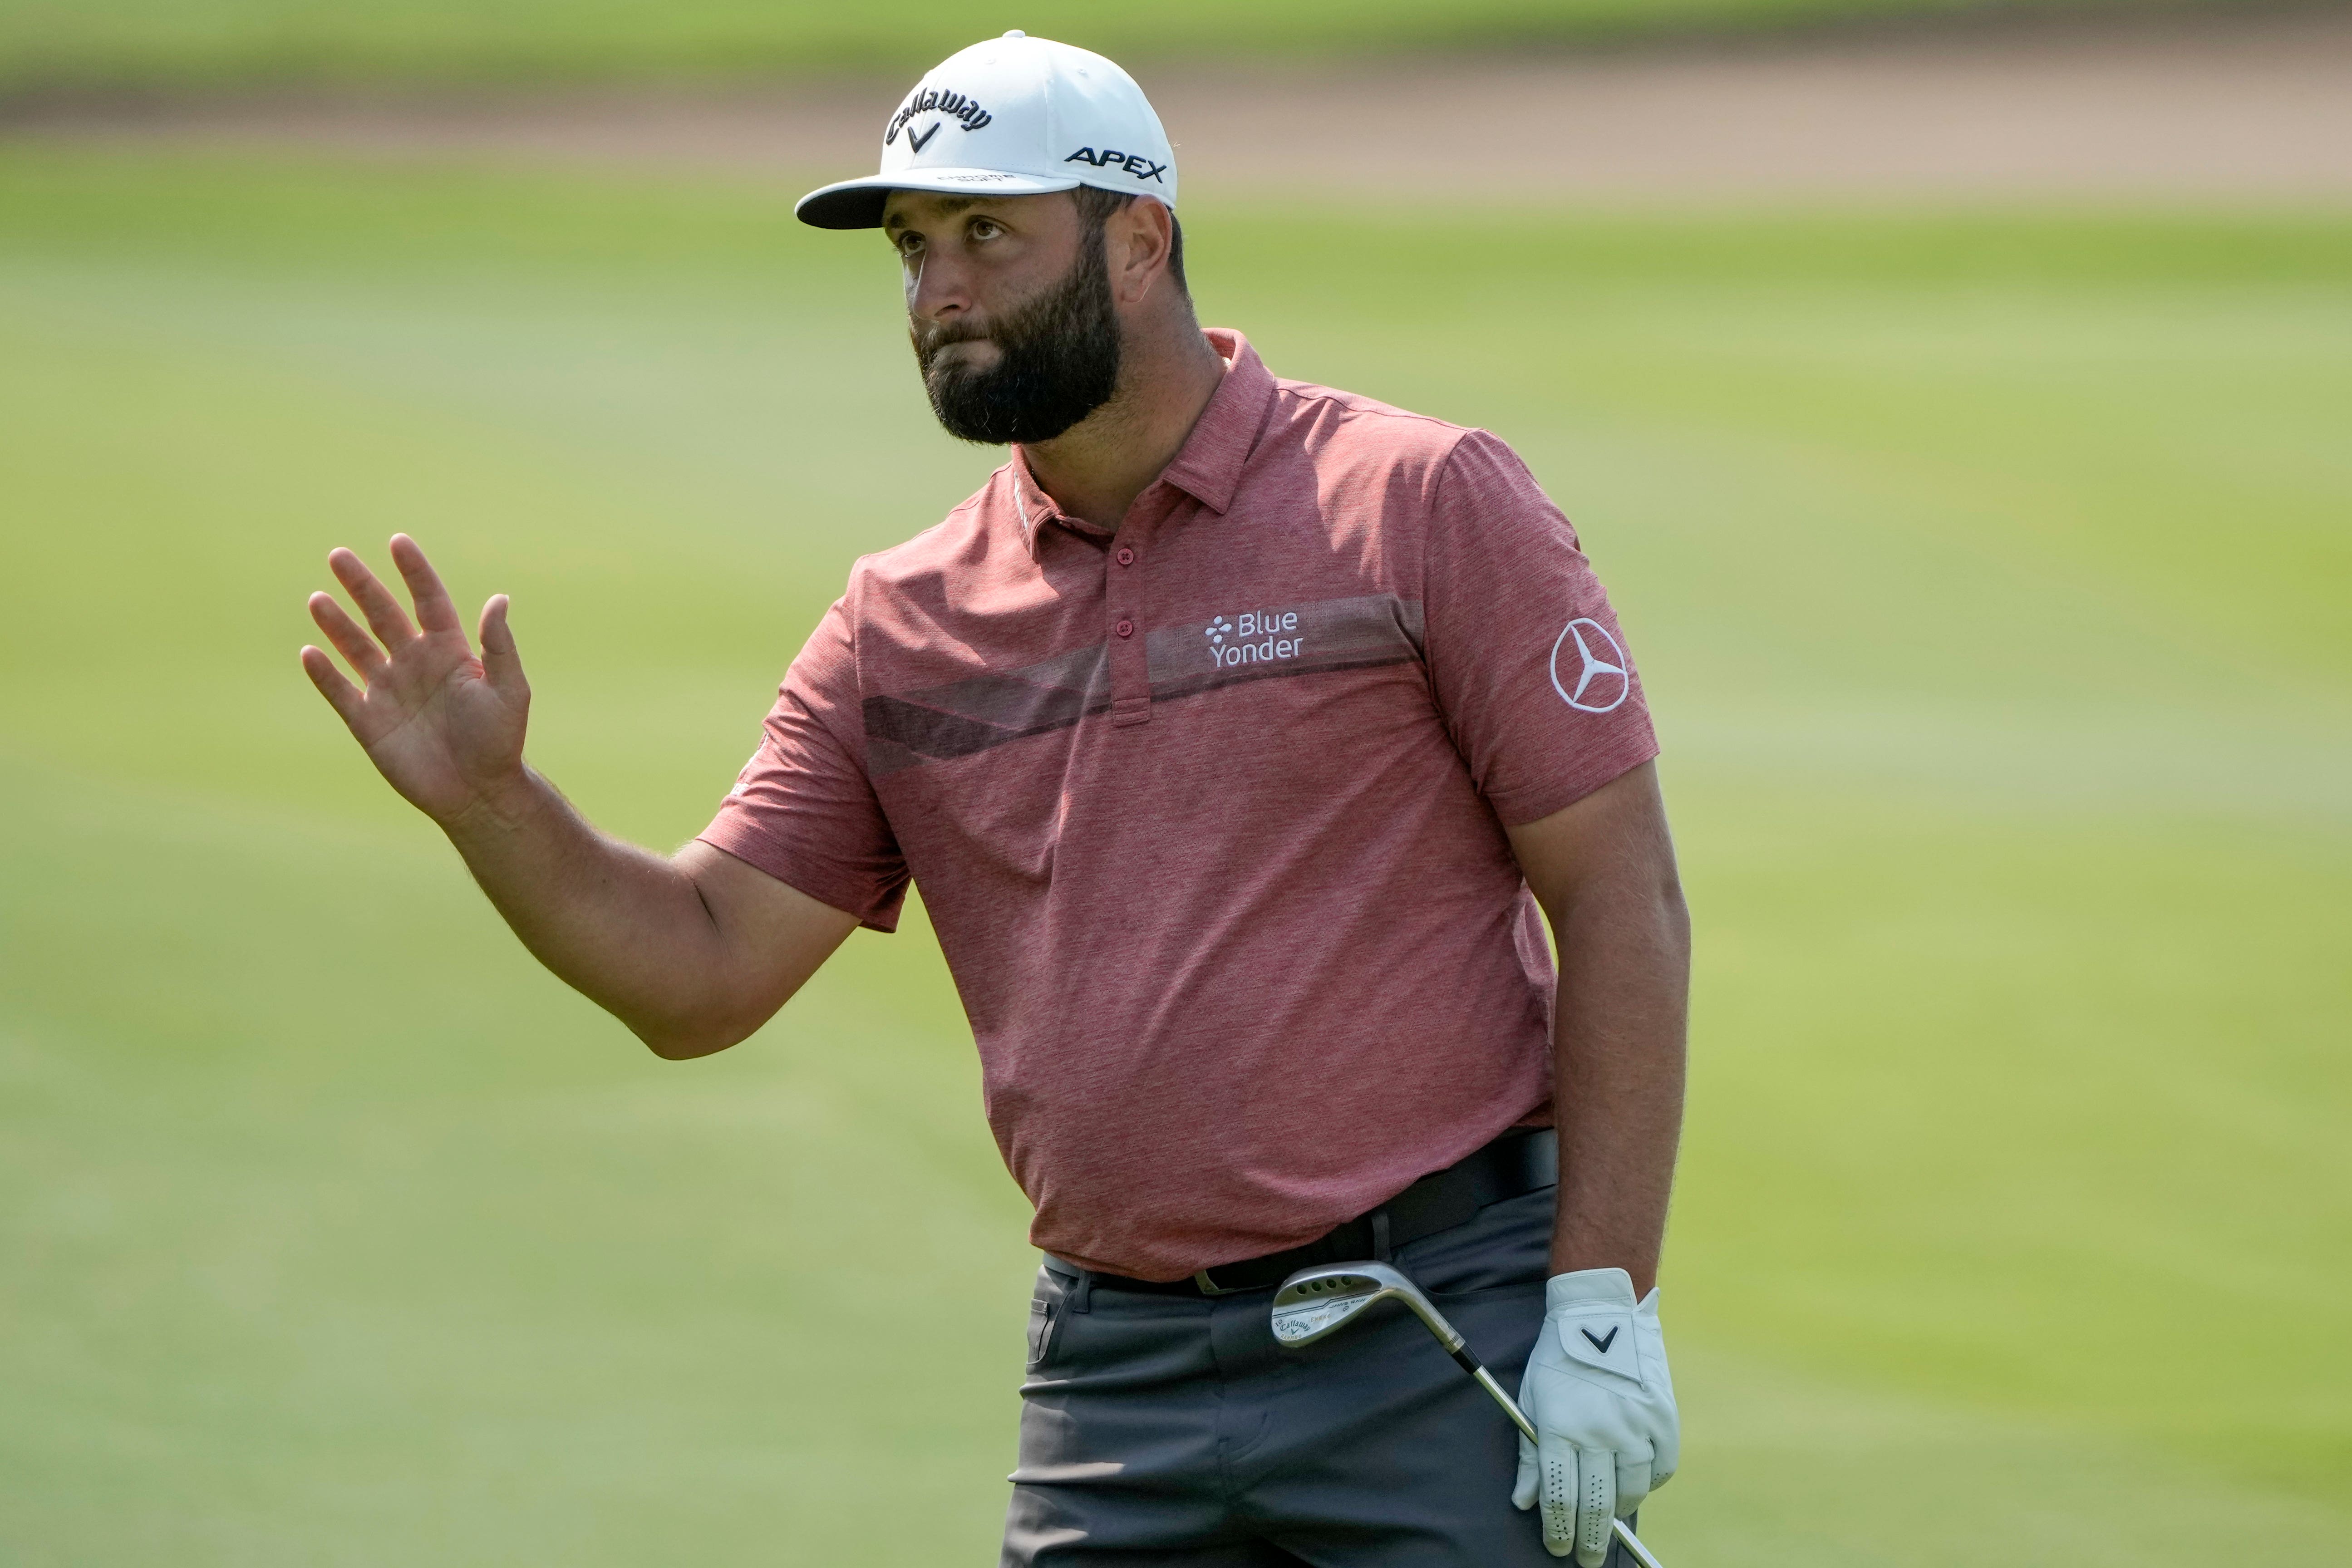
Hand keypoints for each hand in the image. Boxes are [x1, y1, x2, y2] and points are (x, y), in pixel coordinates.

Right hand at [301, 535, 530, 825]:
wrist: (478, 791)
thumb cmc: (500, 740)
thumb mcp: (508, 689)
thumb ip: (499, 646)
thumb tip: (500, 599)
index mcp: (450, 652)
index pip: (428, 601)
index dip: (414, 572)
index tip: (398, 542)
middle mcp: (416, 664)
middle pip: (383, 615)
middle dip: (362, 586)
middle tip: (338, 555)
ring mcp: (390, 691)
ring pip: (356, 648)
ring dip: (337, 624)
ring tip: (318, 599)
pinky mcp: (369, 721)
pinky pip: (341, 692)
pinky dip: (324, 674)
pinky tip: (309, 652)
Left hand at [1512, 1269, 1678, 1563]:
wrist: (1601, 1313)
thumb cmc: (1558, 1358)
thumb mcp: (1531, 1401)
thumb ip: (1529, 1455)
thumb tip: (1524, 1502)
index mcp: (1561, 1428)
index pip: (1560, 1497)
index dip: (1558, 1531)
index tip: (1559, 1549)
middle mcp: (1600, 1432)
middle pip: (1597, 1504)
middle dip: (1591, 1539)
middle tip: (1588, 1559)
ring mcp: (1635, 1426)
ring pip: (1633, 1490)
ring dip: (1620, 1512)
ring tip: (1612, 1522)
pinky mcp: (1663, 1418)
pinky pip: (1660, 1467)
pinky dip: (1649, 1481)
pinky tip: (1637, 1485)